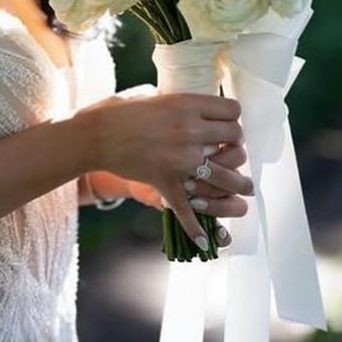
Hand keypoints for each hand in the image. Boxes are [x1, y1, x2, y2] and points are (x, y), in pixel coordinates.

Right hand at [82, 92, 253, 247]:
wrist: (97, 135)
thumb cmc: (123, 113)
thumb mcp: (157, 98)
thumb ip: (183, 106)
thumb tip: (203, 109)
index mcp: (188, 105)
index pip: (232, 111)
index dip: (233, 118)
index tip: (228, 125)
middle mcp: (190, 131)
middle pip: (236, 140)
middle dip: (236, 147)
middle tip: (232, 151)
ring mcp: (181, 159)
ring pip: (227, 177)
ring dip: (239, 185)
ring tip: (244, 188)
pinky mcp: (167, 183)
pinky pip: (189, 211)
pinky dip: (197, 230)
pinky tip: (206, 242)